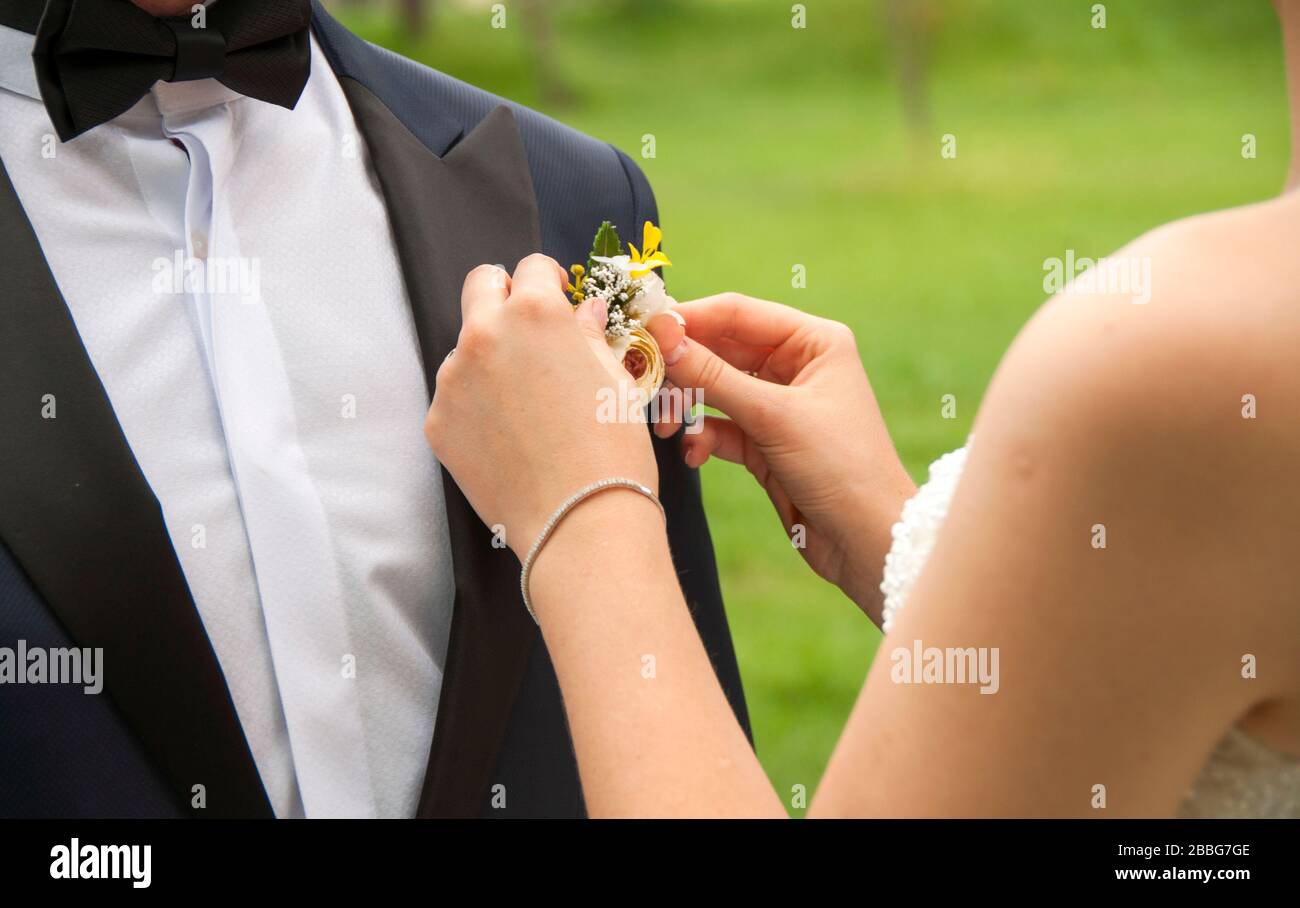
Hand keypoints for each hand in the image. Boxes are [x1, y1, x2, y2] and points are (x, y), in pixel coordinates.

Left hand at [424, 255, 659, 557]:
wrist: (580, 521)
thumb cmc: (611, 449)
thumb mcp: (613, 379)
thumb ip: (587, 335)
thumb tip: (582, 314)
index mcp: (535, 314)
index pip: (531, 268)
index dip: (549, 281)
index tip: (557, 298)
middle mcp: (484, 335)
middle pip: (481, 286)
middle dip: (504, 297)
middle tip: (529, 331)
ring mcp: (453, 380)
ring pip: (466, 349)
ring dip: (490, 359)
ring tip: (524, 406)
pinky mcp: (437, 422)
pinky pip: (455, 399)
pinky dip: (476, 407)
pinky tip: (507, 437)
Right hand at [648, 293, 915, 619]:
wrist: (868, 542)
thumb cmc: (842, 468)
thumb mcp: (774, 418)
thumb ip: (714, 376)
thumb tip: (662, 338)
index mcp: (813, 342)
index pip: (737, 313)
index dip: (689, 319)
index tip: (644, 329)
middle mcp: (795, 366)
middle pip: (720, 350)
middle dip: (681, 368)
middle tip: (641, 380)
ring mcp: (778, 406)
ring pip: (713, 390)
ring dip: (685, 407)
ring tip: (664, 427)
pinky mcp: (764, 444)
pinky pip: (718, 427)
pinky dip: (700, 437)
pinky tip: (693, 453)